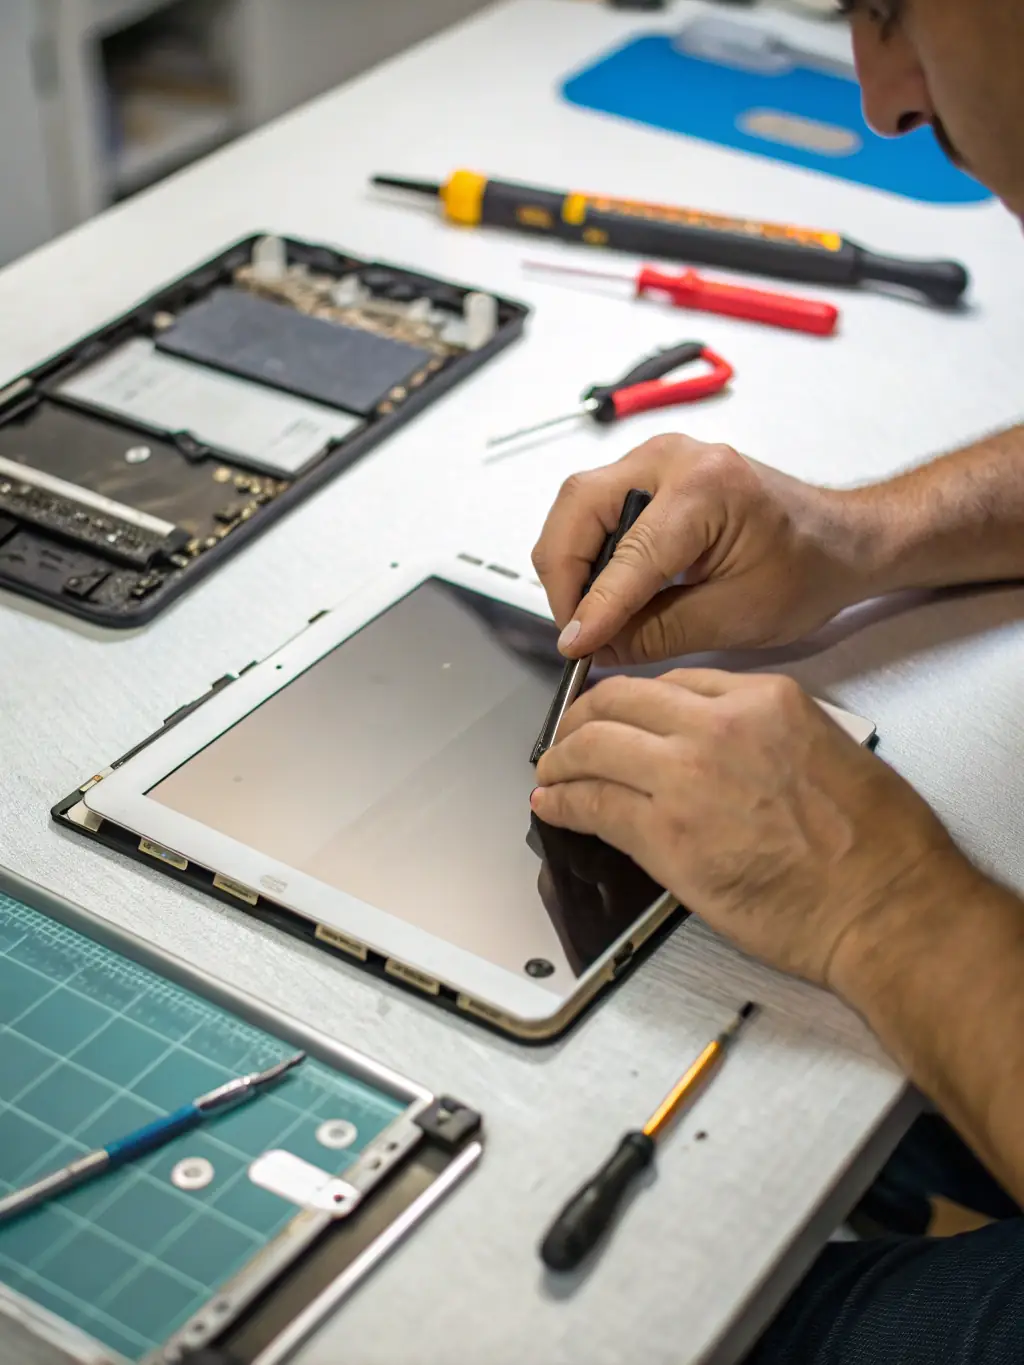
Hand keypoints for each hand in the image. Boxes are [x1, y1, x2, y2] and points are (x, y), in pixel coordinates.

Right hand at [531, 434, 879, 664]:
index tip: (575, 648)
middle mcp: (673, 458)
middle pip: (578, 508)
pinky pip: (591, 508)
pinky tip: (602, 593)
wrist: (838, 539)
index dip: (594, 608)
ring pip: (576, 507)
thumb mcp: (736, 616)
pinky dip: (585, 552)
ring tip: (589, 616)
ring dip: (570, 564)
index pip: (629, 555)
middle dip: (564, 577)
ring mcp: (656, 459)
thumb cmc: (806, 569)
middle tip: (576, 631)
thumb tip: (596, 648)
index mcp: (706, 488)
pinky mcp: (647, 472)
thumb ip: (658, 632)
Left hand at [532, 670, 960, 996]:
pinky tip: (555, 807)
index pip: (672, 682)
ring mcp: (687, 777)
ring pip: (593, 745)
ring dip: (559, 758)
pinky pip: (593, 805)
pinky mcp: (665, 835)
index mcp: (764, 698)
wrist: (883, 906)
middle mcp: (719, 725)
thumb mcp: (828, 747)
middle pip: (619, 701)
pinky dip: (563, 803)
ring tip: (550, 772)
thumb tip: (717, 740)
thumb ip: (765, 732)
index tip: (618, 714)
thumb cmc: (875, 844)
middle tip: (566, 737)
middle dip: (581, 718)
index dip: (632, 700)